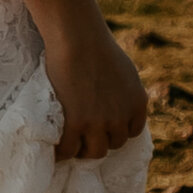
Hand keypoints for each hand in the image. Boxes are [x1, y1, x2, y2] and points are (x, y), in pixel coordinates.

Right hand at [44, 15, 146, 162]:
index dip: (116, 131)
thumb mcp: (124, 71)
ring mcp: (99, 123)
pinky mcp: (76, 123)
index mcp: (137, 103)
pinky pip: (69, 150)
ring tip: (69, 142)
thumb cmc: (97, 47)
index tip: (102, 128)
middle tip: (83, 134)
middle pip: (114, 144)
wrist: (78, 40)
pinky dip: (62, 153)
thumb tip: (116, 103)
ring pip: (94, 152)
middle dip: (100, 139)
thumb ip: (125, 92)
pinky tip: (55, 149)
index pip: (131, 132)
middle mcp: (121, 117)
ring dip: (83, 150)